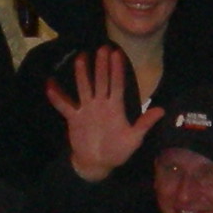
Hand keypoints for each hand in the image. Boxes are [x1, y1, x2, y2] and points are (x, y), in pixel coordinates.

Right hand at [46, 46, 163, 184]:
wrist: (97, 164)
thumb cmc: (117, 151)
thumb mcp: (133, 139)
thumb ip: (144, 124)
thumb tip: (161, 110)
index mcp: (116, 107)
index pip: (117, 85)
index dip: (117, 70)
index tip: (117, 54)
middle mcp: (101, 104)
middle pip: (101, 81)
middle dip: (102, 65)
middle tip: (102, 48)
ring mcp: (86, 109)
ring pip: (84, 88)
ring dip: (82, 74)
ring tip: (81, 58)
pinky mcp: (74, 118)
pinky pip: (64, 106)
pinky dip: (57, 97)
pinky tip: (50, 85)